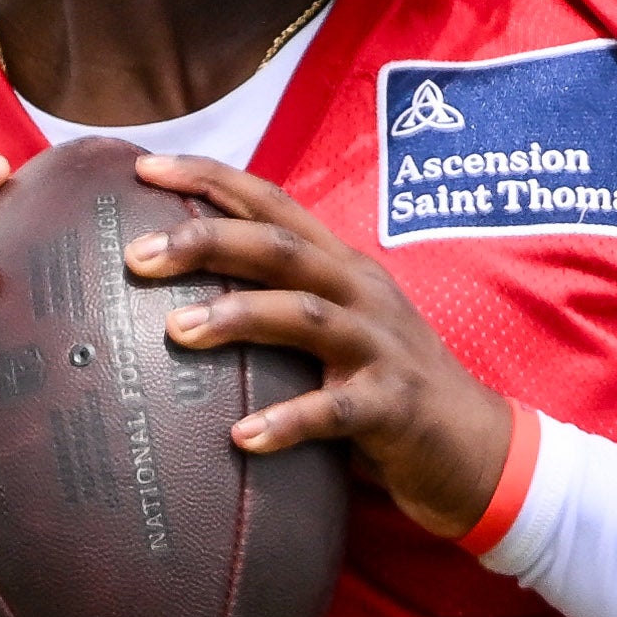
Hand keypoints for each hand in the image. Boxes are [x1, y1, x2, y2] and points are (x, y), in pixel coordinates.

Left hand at [126, 156, 514, 537]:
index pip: (273, 203)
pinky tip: (243, 438)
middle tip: (137, 254)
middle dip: (207, 241)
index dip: (211, 178)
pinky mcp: (395, 407)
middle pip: (281, 247)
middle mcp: (362, 294)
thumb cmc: (385, 388)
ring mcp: (382, 347)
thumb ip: (279, 307)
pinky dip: (288, 421)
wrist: (478, 449)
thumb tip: (173, 304)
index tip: (144, 166)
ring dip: (239, 318)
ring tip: (176, 331)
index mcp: (342, 267)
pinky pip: (337, 412)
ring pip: (306, 316)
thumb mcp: (336, 332)